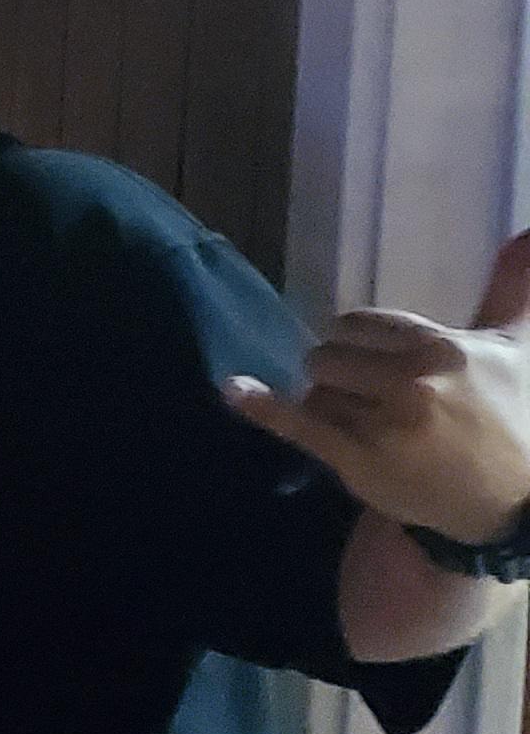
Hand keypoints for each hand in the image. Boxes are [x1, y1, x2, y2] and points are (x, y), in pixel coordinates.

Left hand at [233, 232, 529, 542]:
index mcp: (441, 349)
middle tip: (368, 394)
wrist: (519, 503)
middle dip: (339, 372)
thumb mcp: (518, 346)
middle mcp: (408, 382)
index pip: (360, 325)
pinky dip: (261, 407)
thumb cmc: (517, 418)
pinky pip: (296, 425)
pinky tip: (233, 389)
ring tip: (367, 424)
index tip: (371, 358)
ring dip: (330, 404)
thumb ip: (512, 288)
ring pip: (317, 392)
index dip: (357, 342)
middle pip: (328, 356)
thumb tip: (526, 231)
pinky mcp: (357, 461)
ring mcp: (379, 424)